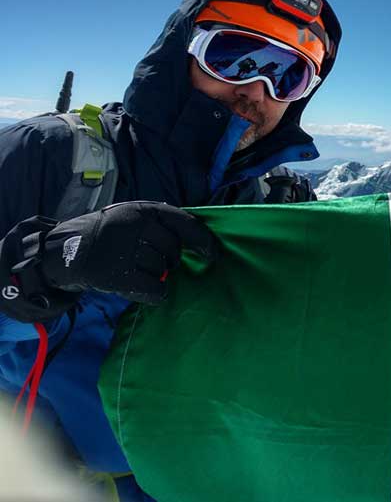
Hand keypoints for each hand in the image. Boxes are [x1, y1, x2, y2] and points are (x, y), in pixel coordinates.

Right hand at [40, 201, 217, 303]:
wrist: (63, 250)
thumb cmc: (109, 235)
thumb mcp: (131, 219)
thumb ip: (159, 225)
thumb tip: (198, 243)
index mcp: (142, 210)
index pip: (183, 222)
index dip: (202, 239)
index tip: (213, 253)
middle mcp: (133, 225)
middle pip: (173, 249)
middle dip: (171, 259)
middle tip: (156, 261)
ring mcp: (123, 249)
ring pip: (161, 268)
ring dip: (157, 275)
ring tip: (138, 270)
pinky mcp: (115, 274)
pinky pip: (153, 288)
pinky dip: (156, 293)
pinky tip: (148, 290)